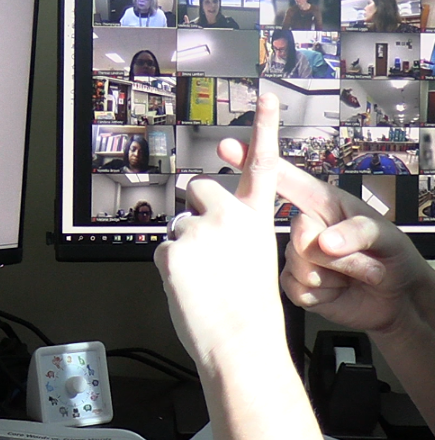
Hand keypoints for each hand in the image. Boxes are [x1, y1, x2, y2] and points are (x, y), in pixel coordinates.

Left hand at [154, 94, 284, 367]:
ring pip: (177, 227)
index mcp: (257, 219)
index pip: (265, 163)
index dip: (266, 127)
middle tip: (205, 242)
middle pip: (199, 188)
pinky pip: (161, 252)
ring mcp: (200, 231)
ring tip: (203, 281)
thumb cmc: (252, 312)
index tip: (268, 97)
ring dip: (183, 249)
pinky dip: (170, 271)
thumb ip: (237, 233)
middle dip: (195, 208)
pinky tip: (190, 288)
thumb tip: (206, 226)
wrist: (241, 342)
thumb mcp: (257, 260)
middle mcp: (230, 216)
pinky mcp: (172, 250)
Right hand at [216, 122, 434, 341]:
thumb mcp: (385, 236)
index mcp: (325, 203)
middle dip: (329, 251)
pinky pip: (297, 290)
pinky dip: (323, 294)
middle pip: (297, 233)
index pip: (287, 180)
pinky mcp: (300, 285)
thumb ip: (356, 233)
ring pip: (297, 265)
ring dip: (332, 275)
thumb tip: (324, 242)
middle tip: (355, 255)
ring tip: (352, 273)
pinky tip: (338, 289)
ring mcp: (302, 257)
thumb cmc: (394, 256)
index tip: (228, 149)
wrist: (397, 300)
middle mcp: (310, 227)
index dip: (256, 163)